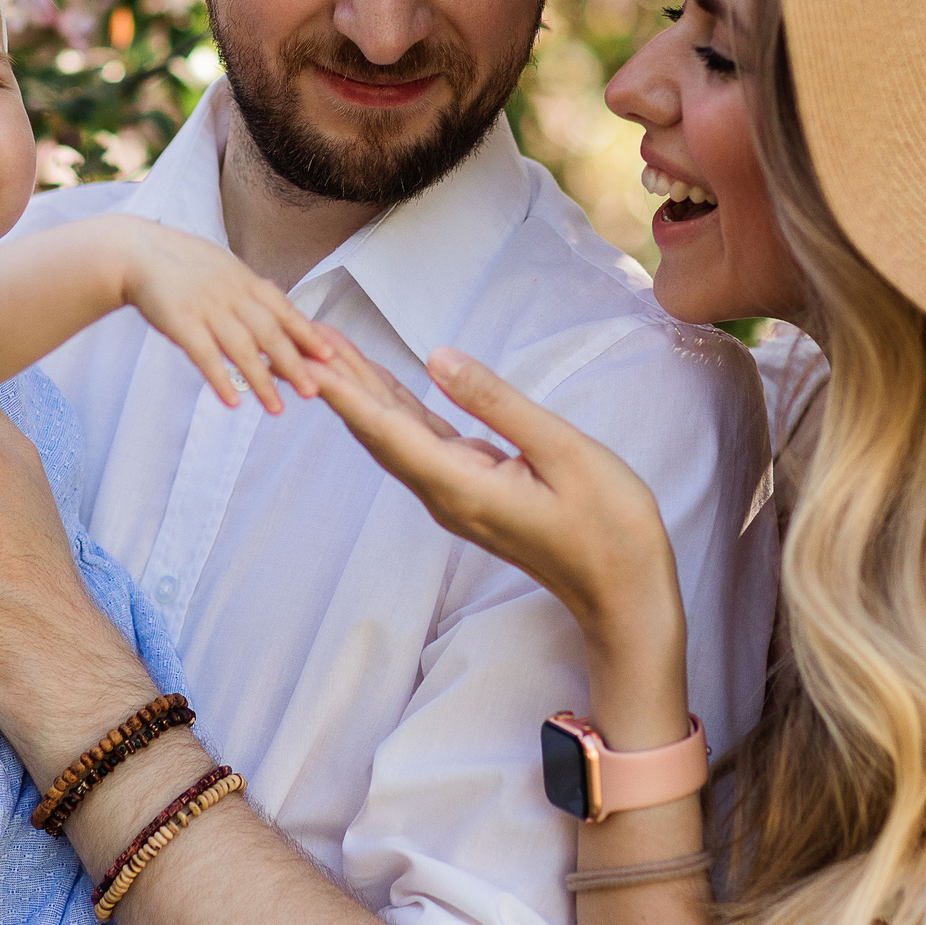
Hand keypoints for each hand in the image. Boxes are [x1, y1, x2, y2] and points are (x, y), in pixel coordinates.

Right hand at [102, 216, 331, 412]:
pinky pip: (204, 355)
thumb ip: (249, 288)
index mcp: (245, 281)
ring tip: (277, 409)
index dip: (308, 334)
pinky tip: (233, 402)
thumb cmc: (181, 263)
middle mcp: (232, 294)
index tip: (331, 356)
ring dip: (262, 381)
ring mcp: (207, 308)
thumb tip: (276, 301)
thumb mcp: (224, 266)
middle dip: (294, 364)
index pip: (284, 310)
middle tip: (314, 391)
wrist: (136, 252)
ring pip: (242, 349)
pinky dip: (220, 379)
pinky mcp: (181, 322)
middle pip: (270, 334)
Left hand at [306, 338, 680, 643]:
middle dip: (339, 380)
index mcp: (461, 485)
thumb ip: (497, 403)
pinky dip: (396, 409)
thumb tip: (438, 359)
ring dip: (361, 392)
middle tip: (302, 332)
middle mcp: (445, 494)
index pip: (385, 429)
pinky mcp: (473, 492)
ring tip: (329, 348)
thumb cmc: (607, 524)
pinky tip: (384, 387)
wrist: (623, 592)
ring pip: (395, 436)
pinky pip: (422, 444)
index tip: (303, 355)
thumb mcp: (562, 452)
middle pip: (378, 430)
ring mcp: (457, 496)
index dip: (342, 389)